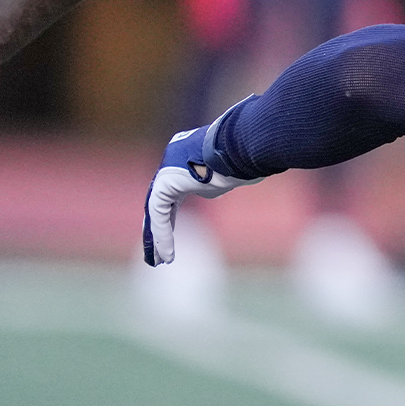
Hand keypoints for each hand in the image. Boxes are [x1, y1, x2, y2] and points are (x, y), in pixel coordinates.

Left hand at [142, 103, 262, 265]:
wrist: (247, 145)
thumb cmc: (249, 157)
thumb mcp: (230, 173)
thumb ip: (216, 182)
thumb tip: (216, 187)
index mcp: (187, 155)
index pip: (174, 190)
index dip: (172, 215)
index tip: (172, 233)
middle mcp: (173, 159)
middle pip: (160, 200)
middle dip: (160, 228)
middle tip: (157, 252)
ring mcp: (168, 166)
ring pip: (155, 208)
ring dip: (156, 237)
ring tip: (159, 260)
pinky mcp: (166, 179)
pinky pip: (159, 212)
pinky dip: (163, 234)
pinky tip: (167, 253)